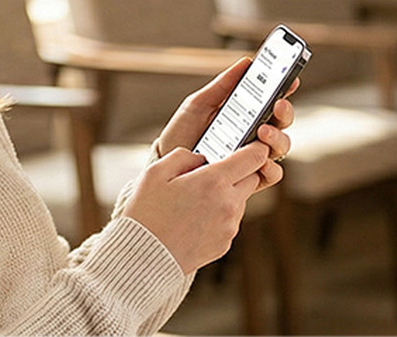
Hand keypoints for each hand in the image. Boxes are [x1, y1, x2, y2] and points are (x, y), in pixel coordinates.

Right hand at [123, 142, 268, 274]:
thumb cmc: (147, 211)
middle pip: (251, 178)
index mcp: (213, 182)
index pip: (253, 159)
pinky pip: (229, 220)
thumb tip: (202, 158)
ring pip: (239, 199)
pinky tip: (193, 216)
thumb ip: (184, 155)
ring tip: (194, 197)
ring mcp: (229, 227)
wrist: (144, 256)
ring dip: (226, 192)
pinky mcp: (225, 243)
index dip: (256, 148)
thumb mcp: (157, 171)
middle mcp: (228, 204)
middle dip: (238, 170)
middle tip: (213, 169)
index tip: (254, 144)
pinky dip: (218, 213)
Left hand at [157, 57, 296, 190]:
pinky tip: (260, 160)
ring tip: (262, 131)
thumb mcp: (199, 104)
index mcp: (246, 113)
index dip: (285, 87)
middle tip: (277, 104)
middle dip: (285, 111)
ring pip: (281, 146)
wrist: (166, 163)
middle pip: (282, 121)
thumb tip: (246, 62)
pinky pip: (272, 173)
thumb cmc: (183, 130)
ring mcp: (253, 156)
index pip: (272, 98)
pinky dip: (270, 166)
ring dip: (278, 137)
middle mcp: (254, 134)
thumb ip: (222, 85)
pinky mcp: (250, 178)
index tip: (290, 77)